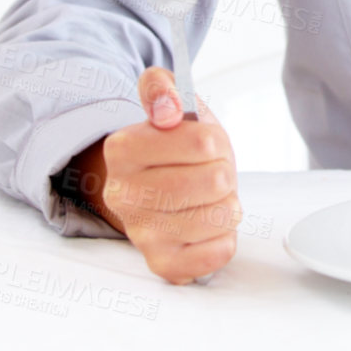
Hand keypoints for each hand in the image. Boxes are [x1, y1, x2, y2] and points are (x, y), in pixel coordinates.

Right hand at [94, 67, 242, 284]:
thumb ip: (161, 86)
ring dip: (228, 203)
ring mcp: (141, 233)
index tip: (204, 143)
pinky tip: (208, 225)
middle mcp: (124, 195)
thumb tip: (167, 110)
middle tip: (210, 172)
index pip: (203, 142)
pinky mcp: (162, 263)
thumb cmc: (173, 145)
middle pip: (216, 180)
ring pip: (222, 216)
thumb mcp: (169, 101)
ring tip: (208, 198)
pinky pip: (218, 252)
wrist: (154, 187)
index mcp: (123, 148)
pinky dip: (225, 237)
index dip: (216, 141)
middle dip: (224, 171)